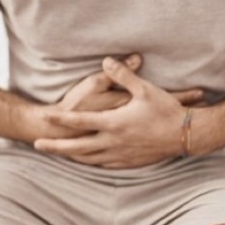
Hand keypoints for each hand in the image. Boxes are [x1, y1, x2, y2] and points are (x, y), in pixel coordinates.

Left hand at [34, 56, 192, 168]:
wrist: (186, 136)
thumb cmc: (165, 111)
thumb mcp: (144, 89)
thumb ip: (122, 75)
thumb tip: (106, 60)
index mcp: (113, 123)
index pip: (79, 122)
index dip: (60, 118)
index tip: (44, 116)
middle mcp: (113, 142)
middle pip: (77, 147)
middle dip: (56, 147)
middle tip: (38, 145)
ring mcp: (121, 154)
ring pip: (90, 158)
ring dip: (72, 156)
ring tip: (58, 154)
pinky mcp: (130, 162)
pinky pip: (105, 164)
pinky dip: (92, 162)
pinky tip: (88, 160)